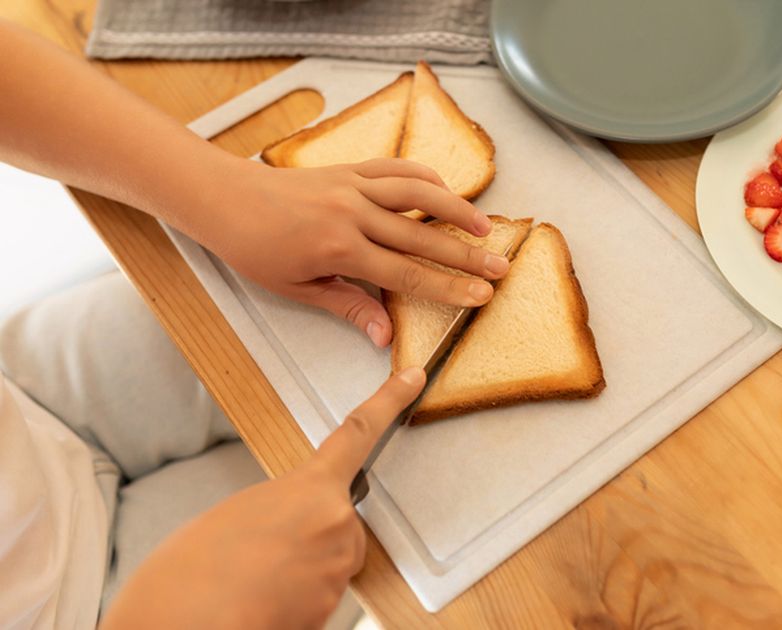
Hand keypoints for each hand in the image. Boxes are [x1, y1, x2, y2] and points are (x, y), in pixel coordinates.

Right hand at [100, 367, 426, 629]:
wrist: (179, 628)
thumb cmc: (190, 573)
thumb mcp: (236, 513)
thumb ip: (283, 505)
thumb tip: (294, 524)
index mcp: (310, 489)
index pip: (360, 434)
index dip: (390, 402)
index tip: (413, 380)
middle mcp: (335, 527)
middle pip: (341, 518)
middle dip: (311, 527)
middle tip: (264, 545)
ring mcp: (336, 574)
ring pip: (331, 558)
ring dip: (301, 564)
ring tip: (253, 576)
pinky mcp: (330, 612)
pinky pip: (320, 591)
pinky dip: (295, 594)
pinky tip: (262, 598)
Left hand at [199, 158, 509, 347]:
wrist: (227, 199)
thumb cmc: (257, 249)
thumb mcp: (298, 289)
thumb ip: (348, 307)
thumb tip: (385, 335)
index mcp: (340, 249)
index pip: (407, 273)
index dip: (448, 287)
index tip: (480, 296)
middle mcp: (353, 213)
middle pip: (424, 236)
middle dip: (466, 255)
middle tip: (501, 267)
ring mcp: (353, 186)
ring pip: (418, 194)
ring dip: (456, 209)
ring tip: (486, 227)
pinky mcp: (350, 169)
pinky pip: (396, 168)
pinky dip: (425, 177)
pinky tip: (445, 190)